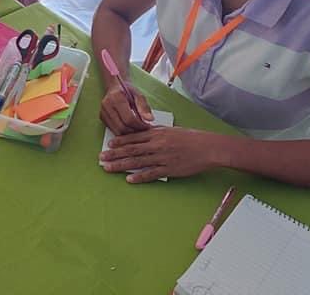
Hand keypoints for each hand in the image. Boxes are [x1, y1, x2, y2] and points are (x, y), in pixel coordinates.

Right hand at [100, 83, 153, 134]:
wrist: (115, 87)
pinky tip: (131, 128)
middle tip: (144, 129)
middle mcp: (106, 106)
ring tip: (138, 129)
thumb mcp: (138, 94)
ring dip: (129, 133)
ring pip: (117, 131)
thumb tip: (150, 119)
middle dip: (135, 131)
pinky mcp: (102, 118)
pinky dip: (123, 132)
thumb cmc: (128, 90)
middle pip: (122, 127)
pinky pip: (114, 130)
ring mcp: (103, 112)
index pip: (129, 119)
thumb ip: (144, 106)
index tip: (147, 126)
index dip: (140, 125)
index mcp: (116, 98)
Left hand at [100, 127, 221, 183]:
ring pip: (137, 162)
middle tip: (101, 159)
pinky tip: (129, 179)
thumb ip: (155, 132)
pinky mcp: (169, 170)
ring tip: (108, 168)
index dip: (119, 142)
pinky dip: (140, 177)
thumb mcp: (170, 130)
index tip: (108, 146)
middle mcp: (157, 145)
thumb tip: (142, 132)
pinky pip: (151, 174)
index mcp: (156, 134)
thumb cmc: (190, 137)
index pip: (133, 138)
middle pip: (131, 150)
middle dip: (114, 154)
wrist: (208, 148)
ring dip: (121, 165)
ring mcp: (162, 158)